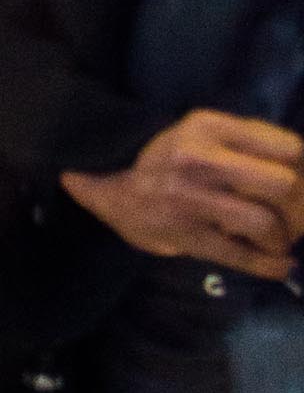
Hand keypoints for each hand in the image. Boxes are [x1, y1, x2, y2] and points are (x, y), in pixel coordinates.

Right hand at [62, 110, 303, 281]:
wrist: (108, 182)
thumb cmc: (166, 157)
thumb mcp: (201, 132)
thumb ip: (244, 140)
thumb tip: (299, 163)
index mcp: (211, 127)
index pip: (287, 148)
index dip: (303, 169)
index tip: (299, 181)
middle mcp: (202, 159)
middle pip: (282, 185)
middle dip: (298, 206)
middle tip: (293, 214)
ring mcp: (193, 199)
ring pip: (264, 223)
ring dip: (282, 238)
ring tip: (278, 240)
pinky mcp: (186, 234)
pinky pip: (240, 256)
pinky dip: (269, 265)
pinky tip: (279, 265)